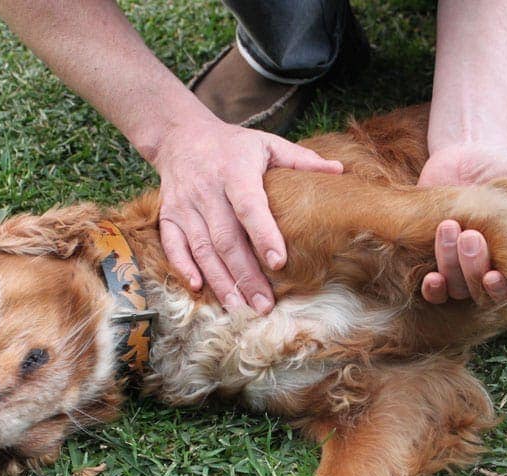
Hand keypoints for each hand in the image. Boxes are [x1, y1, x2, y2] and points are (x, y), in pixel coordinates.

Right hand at [153, 119, 342, 312]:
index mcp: (235, 170)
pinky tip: (199, 288)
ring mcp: (185, 205)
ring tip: (239, 307)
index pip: (249, 206)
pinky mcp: (168, 215)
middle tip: (264, 304)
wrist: (181, 136)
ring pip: (202, 248)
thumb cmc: (234, 145)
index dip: (263, 234)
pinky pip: (173, 245)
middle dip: (245, 275)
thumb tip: (339, 171)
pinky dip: (183, 268)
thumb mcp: (267, 144)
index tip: (279, 262)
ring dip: (220, 280)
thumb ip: (301, 159)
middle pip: (226, 238)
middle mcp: (207, 189)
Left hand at [417, 144, 506, 304]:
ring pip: (457, 288)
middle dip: (473, 269)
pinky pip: (437, 292)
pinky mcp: (437, 263)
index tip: (494, 276)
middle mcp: (493, 271)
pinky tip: (431, 277)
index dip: (504, 291)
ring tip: (449, 228)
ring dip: (450, 266)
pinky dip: (433, 290)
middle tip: (470, 236)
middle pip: (482, 293)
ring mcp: (464, 270)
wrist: (469, 155)